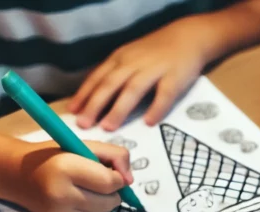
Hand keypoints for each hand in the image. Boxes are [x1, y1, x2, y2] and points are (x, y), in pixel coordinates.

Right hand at [10, 140, 132, 211]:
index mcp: (66, 168)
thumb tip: (129, 180)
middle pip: (110, 201)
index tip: (111, 169)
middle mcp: (61, 194)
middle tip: (99, 178)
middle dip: (113, 190)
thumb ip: (114, 155)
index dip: (118, 177)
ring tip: (88, 187)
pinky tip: (78, 197)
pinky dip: (92, 209)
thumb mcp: (82, 144)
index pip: (109, 182)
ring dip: (105, 201)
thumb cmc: (54, 155)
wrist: (16, 174)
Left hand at [70, 18, 211, 130]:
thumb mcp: (130, 56)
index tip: (72, 111)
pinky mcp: (175, 77)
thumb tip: (93, 98)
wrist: (187, 37)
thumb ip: (114, 73)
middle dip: (95, 105)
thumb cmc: (155, 52)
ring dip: (119, 109)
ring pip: (133, 90)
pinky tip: (148, 122)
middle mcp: (133, 63)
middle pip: (110, 85)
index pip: (98, 77)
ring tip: (108, 127)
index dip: (84, 95)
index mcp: (120, 59)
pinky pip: (164, 94)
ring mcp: (154, 70)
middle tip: (84, 124)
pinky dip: (156, 108)